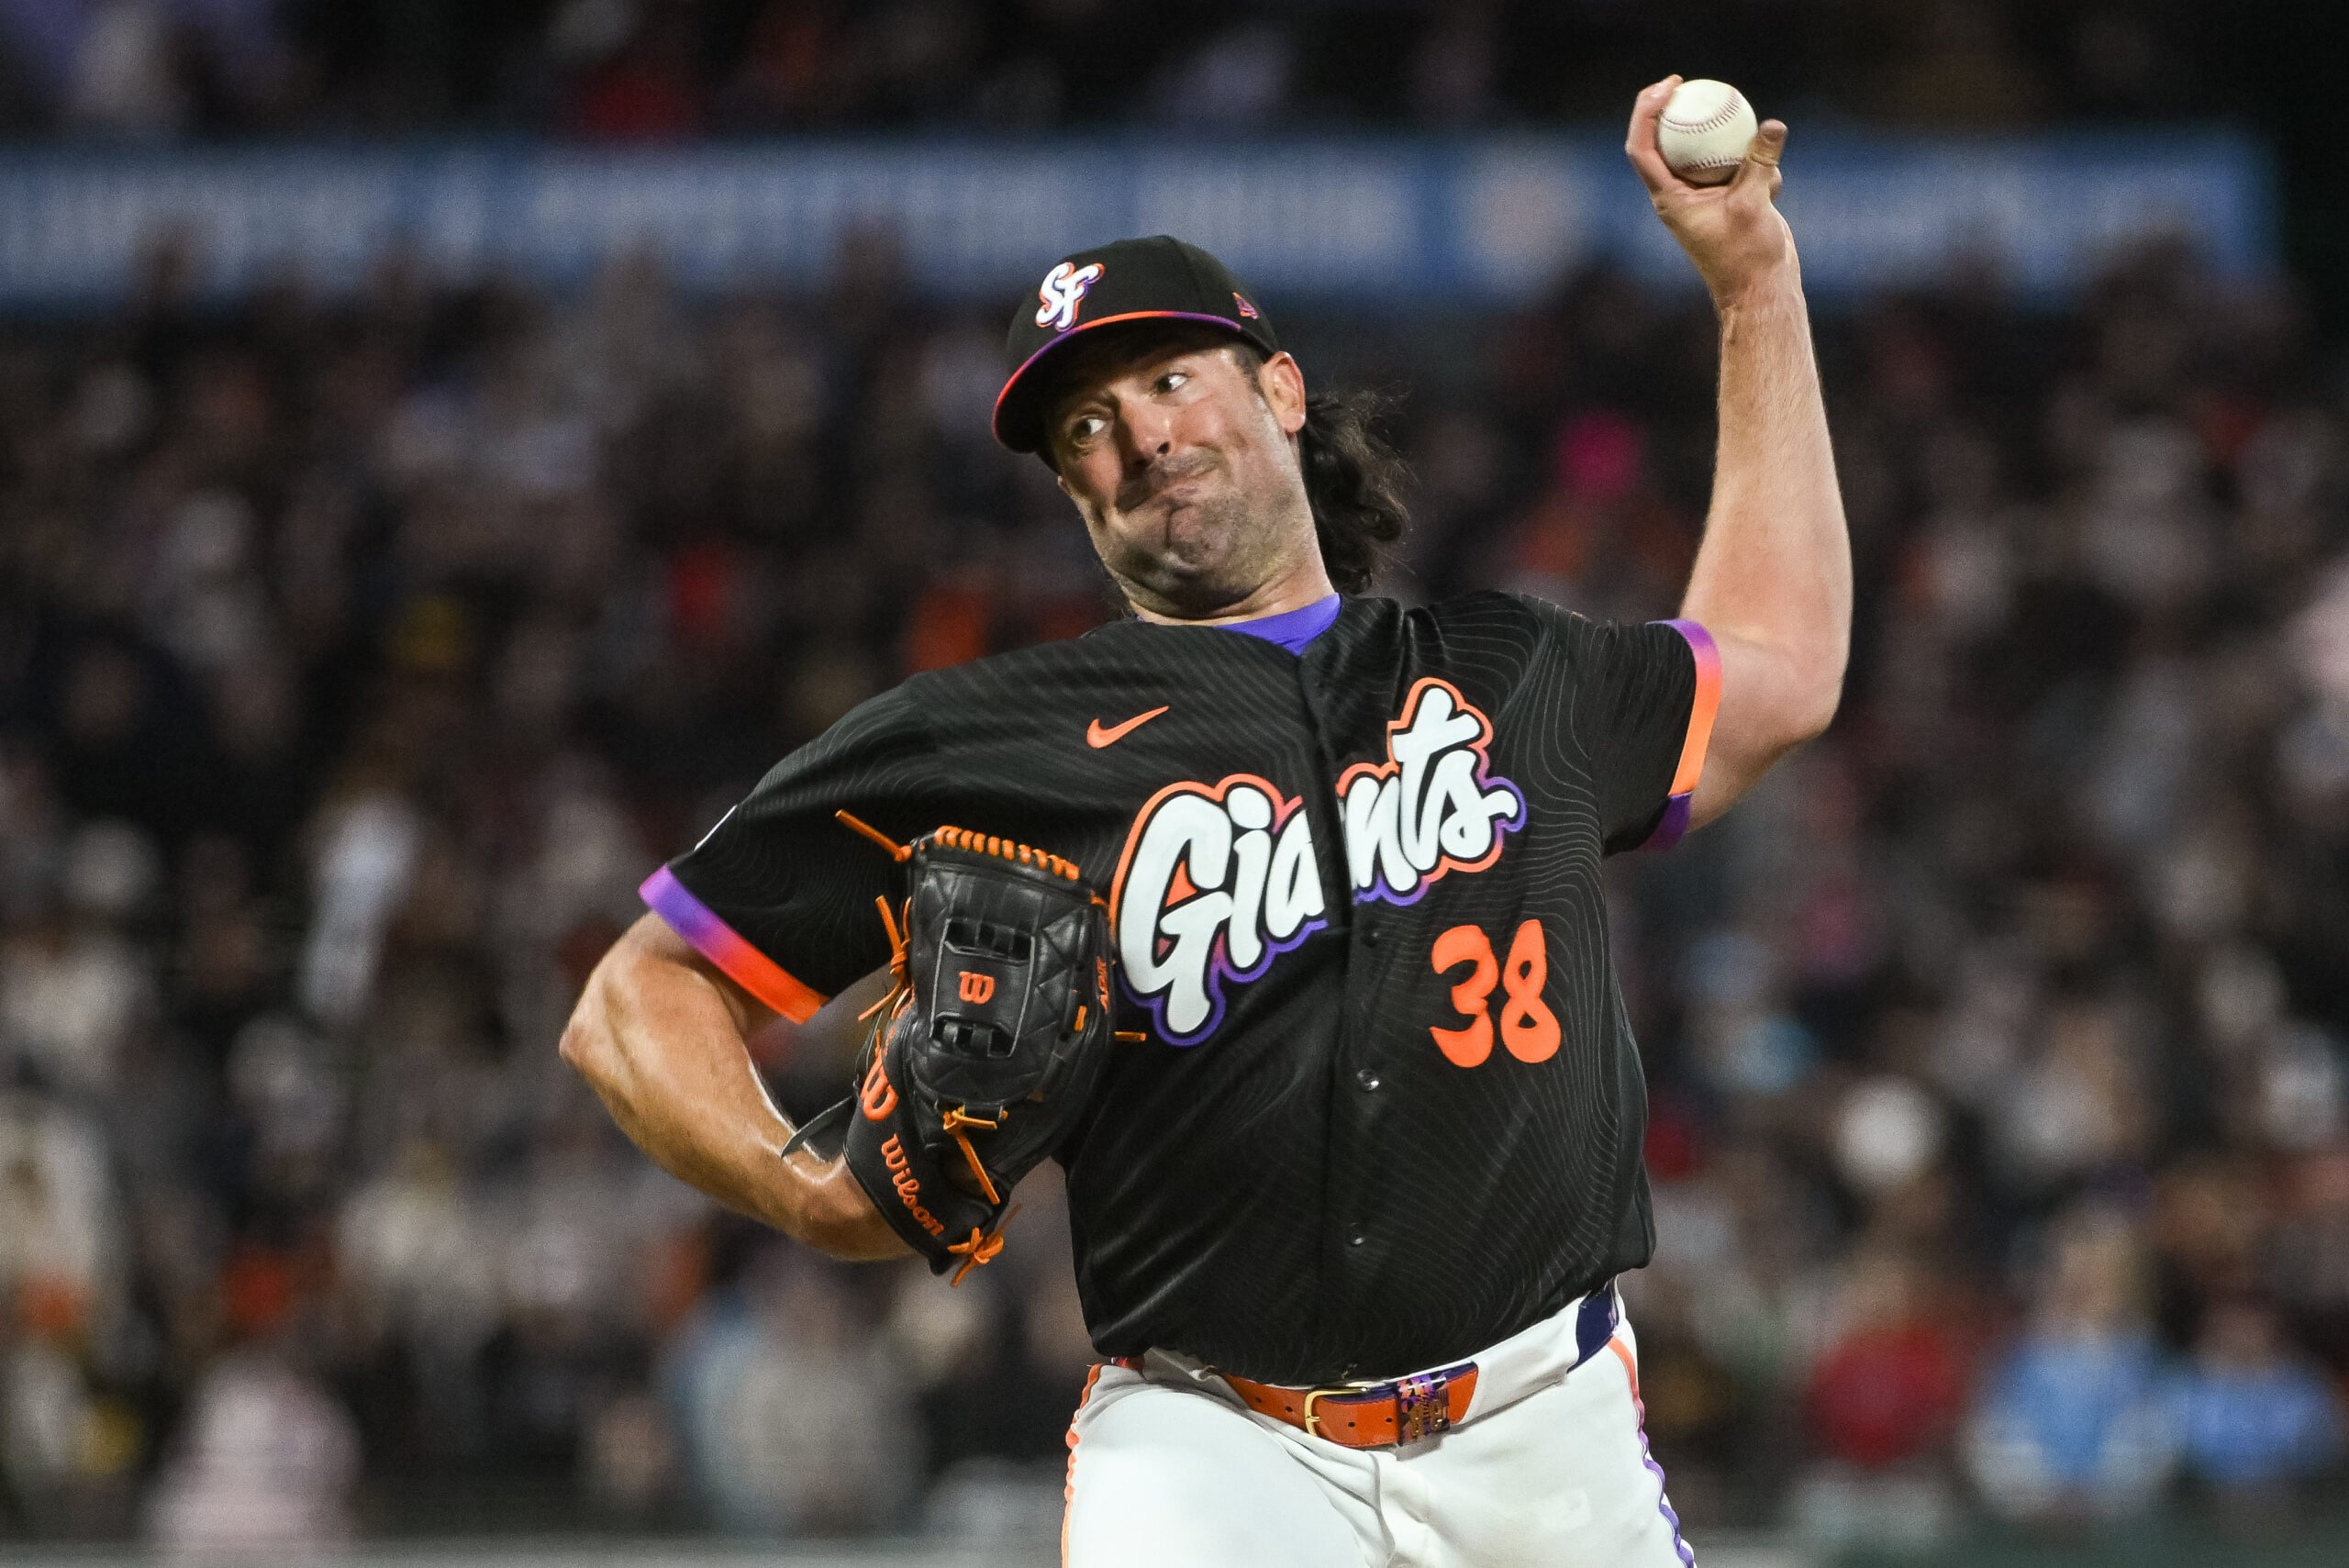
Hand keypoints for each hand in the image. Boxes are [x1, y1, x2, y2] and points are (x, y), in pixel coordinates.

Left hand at [1625, 76, 1796, 308]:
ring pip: (1703, 154)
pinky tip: (1775, 183)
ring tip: (1741, 122)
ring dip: (1724, 139)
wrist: (1761, 291)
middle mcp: (1679, 196)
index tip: (1667, 87)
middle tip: (1688, 82)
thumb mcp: (1755, 205)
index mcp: (1668, 198)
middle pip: (1664, 143)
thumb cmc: (1747, 258)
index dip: (1646, 112)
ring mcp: (1703, 199)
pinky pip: (1736, 170)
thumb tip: (1773, 125)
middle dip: (1672, 110)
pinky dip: (1756, 168)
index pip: (1642, 148)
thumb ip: (1760, 163)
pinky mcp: (1727, 202)